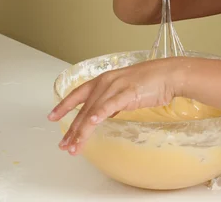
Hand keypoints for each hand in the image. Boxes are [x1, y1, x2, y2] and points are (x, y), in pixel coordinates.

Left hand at [47, 59, 177, 155]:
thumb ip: (113, 101)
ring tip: (75, 146)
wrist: (170, 74)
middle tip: (64, 145)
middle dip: (72, 129)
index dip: (64, 106)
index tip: (51, 117)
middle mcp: (106, 82)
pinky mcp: (128, 93)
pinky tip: (93, 123)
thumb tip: (104, 114)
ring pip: (93, 111)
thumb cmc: (152, 82)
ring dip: (82, 130)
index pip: (78, 94)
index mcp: (104, 80)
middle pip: (83, 109)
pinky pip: (111, 105)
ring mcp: (116, 87)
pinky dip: (100, 114)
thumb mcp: (126, 90)